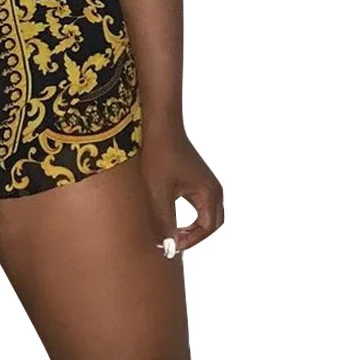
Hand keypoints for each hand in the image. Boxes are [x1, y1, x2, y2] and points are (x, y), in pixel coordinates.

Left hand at [139, 128, 223, 252]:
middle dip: (194, 236)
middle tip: (173, 243)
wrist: (160, 126)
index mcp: (209, 193)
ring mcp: (206, 182)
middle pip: (212, 223)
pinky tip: (170, 216)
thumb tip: (169, 246)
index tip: (171, 246)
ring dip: (193, 227)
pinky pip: (200, 204)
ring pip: (207, 214)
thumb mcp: (158, 191)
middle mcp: (213, 189)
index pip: (206, 228)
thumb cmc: (159, 156)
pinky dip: (190, 216)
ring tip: (171, 234)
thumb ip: (164, 220)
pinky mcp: (197, 178)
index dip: (190, 240)